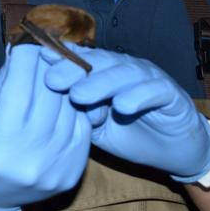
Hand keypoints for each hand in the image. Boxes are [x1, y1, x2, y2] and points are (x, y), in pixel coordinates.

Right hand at [0, 44, 91, 210]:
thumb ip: (2, 84)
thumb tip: (21, 49)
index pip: (20, 89)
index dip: (25, 59)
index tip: (27, 42)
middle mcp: (30, 159)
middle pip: (50, 96)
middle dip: (47, 66)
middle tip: (45, 49)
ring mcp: (54, 168)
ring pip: (71, 108)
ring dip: (66, 83)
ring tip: (58, 69)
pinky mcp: (71, 173)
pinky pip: (82, 127)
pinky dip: (76, 106)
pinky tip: (67, 95)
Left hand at [44, 44, 209, 180]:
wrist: (174, 150)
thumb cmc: (131, 133)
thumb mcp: (96, 126)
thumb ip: (77, 110)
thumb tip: (44, 99)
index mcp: (104, 73)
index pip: (81, 60)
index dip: (59, 60)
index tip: (35, 64)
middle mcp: (126, 70)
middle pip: (99, 62)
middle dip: (73, 70)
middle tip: (51, 81)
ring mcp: (150, 79)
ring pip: (124, 73)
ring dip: (101, 83)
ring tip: (79, 96)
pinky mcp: (172, 93)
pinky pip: (155, 90)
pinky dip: (138, 96)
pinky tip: (122, 107)